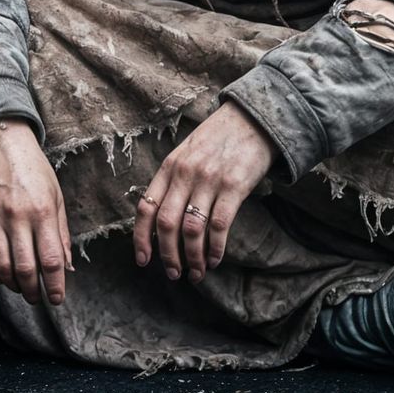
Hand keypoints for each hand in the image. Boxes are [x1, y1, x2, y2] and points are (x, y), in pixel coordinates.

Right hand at [0, 118, 73, 306]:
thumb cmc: (32, 167)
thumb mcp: (55, 194)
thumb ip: (61, 232)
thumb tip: (66, 267)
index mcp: (42, 211)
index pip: (51, 261)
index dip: (55, 286)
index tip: (57, 299)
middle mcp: (17, 217)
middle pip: (26, 270)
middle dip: (33, 292)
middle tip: (38, 298)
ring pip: (1, 267)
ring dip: (13, 285)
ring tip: (20, 288)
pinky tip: (0, 275)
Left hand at [131, 101, 275, 282]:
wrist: (252, 118)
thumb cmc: (217, 140)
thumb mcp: (186, 154)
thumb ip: (173, 181)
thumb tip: (162, 220)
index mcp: (169, 167)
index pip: (145, 208)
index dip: (141, 238)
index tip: (143, 260)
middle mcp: (184, 174)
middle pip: (166, 224)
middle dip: (168, 255)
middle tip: (174, 274)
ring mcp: (209, 180)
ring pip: (192, 229)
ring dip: (192, 258)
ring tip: (197, 273)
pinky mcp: (234, 186)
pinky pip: (219, 225)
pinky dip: (216, 248)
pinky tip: (216, 259)